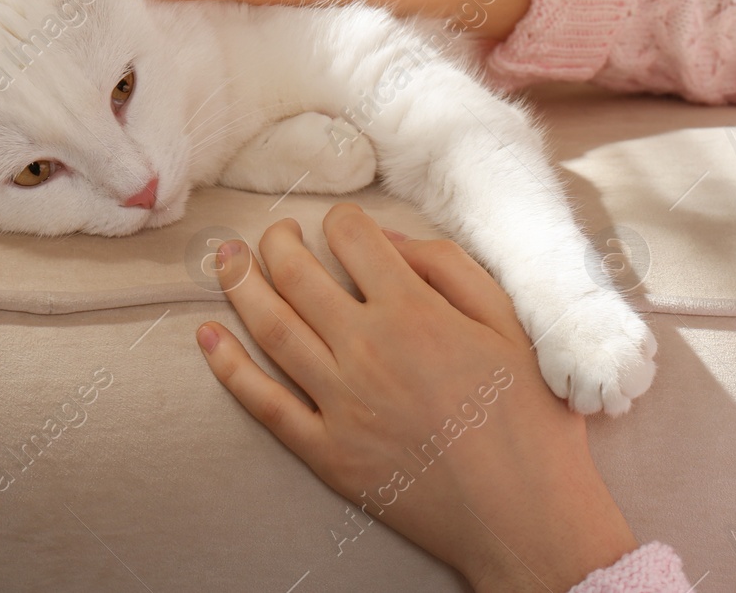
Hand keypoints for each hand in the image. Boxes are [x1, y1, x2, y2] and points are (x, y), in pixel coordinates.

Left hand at [196, 203, 638, 591]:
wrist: (524, 515)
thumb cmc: (529, 418)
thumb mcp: (509, 323)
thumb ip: (450, 269)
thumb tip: (389, 240)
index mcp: (413, 310)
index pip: (353, 238)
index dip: (342, 219)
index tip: (342, 223)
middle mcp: (366, 349)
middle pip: (297, 273)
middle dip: (278, 240)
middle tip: (276, 233)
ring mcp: (340, 402)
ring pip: (269, 326)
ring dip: (239, 284)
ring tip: (226, 260)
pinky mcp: (326, 452)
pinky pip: (263, 403)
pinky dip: (227, 366)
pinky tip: (206, 336)